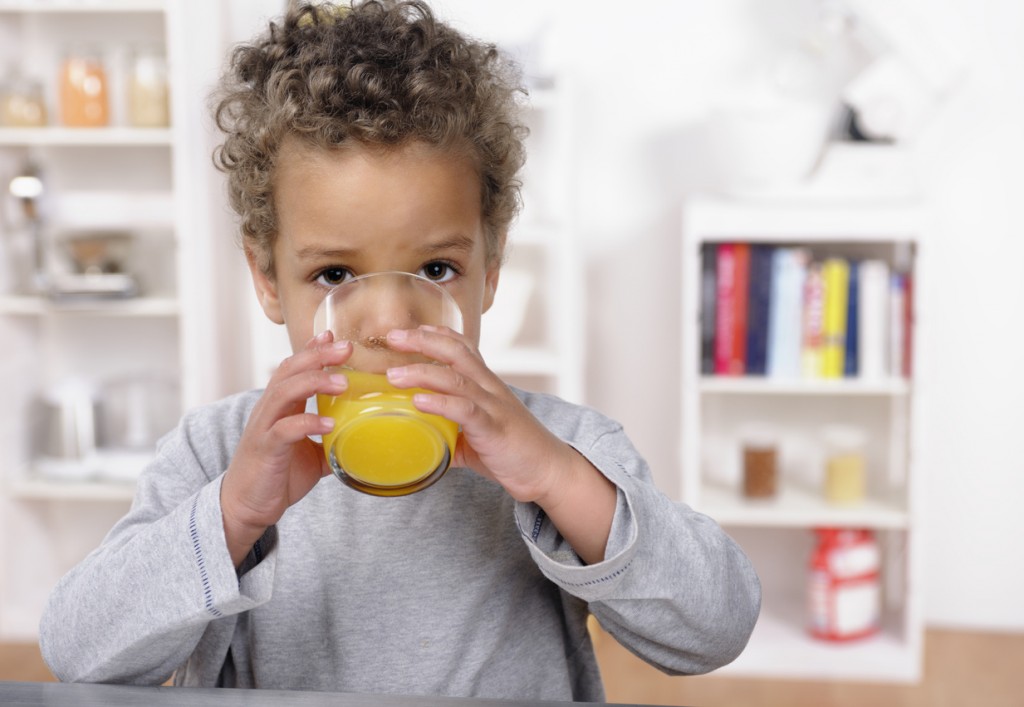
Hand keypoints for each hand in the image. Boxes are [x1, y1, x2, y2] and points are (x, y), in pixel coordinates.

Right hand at [220, 331, 350, 565]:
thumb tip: (362, 438)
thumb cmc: (277, 476)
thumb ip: (331, 440)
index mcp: (280, 407)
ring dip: (313, 383)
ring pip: (284, 392)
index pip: (293, 368)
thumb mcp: (311, 454)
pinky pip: (284, 430)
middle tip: (346, 348)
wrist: (246, 507)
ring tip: (343, 383)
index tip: (334, 336)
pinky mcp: (264, 449)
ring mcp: (264, 428)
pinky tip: (329, 424)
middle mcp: (269, 411)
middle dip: (317, 356)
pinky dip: (307, 423)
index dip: (311, 350)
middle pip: (289, 371)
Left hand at [384, 325, 574, 502]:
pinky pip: (465, 410)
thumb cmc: (515, 452)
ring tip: (394, 376)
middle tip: (392, 337)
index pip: (463, 347)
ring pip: (456, 378)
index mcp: (487, 385)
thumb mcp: (478, 437)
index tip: (411, 329)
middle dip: (422, 340)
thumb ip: (453, 433)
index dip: (437, 334)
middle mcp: (490, 388)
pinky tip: (418, 401)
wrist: (549, 470)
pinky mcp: (494, 429)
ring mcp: (493, 406)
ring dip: (422, 372)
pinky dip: (440, 403)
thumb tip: (425, 439)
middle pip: (456, 352)